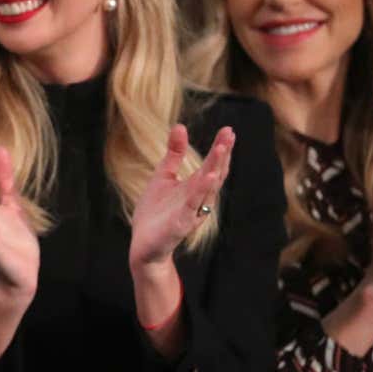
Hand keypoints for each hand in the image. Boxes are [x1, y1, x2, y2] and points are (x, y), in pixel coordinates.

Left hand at [129, 125, 233, 269]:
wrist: (143, 245)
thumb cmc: (156, 213)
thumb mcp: (164, 177)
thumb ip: (174, 154)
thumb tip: (180, 126)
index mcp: (195, 188)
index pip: (213, 166)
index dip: (221, 148)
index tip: (228, 130)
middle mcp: (199, 199)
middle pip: (215, 173)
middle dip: (222, 154)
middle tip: (229, 133)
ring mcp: (192, 211)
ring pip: (207, 188)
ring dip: (214, 168)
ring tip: (221, 149)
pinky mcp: (181, 223)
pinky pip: (193, 205)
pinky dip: (201, 191)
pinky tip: (207, 177)